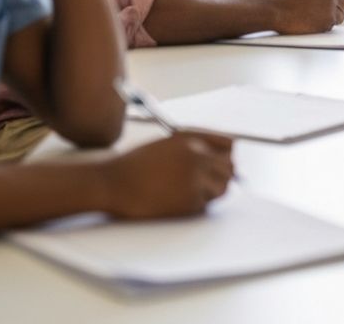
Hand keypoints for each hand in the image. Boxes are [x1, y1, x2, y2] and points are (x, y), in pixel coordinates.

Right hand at [104, 132, 234, 218]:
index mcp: (193, 139)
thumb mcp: (168, 143)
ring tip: (188, 191)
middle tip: (206, 182)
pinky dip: (196, 204)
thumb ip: (196, 144)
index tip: (221, 162)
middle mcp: (198, 157)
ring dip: (211, 190)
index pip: (229, 145)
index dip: (225, 155)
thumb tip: (222, 153)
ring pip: (222, 188)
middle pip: (230, 168)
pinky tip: (176, 200)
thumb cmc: (137, 164)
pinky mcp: (189, 202)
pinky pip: (205, 205)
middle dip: (221, 174)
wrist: (114, 183)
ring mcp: (195, 179)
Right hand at [269, 0, 343, 32]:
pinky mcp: (329, 19)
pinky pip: (334, 24)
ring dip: (331, 17)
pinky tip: (312, 21)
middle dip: (337, 7)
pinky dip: (325, 25)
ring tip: (314, 16)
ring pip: (342, 14)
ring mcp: (331, 4)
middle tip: (323, 11)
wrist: (277, 10)